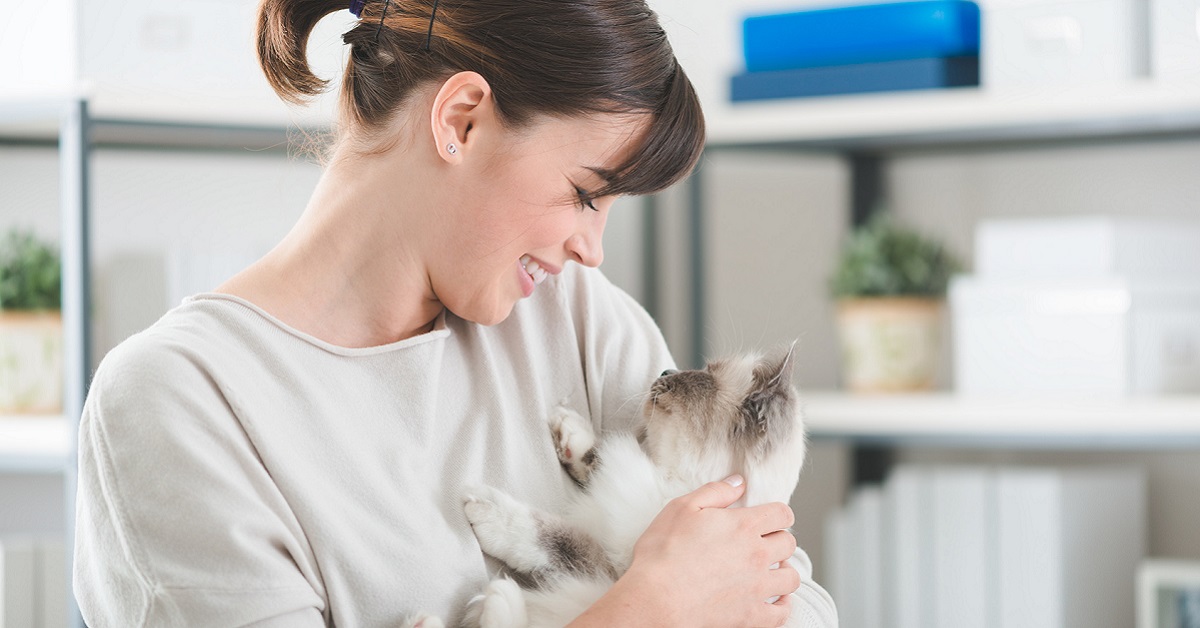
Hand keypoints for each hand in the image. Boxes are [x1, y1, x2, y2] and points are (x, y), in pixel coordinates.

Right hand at [622, 476, 799, 627]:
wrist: (655, 599)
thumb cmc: (662, 554)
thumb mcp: (682, 508)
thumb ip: (716, 492)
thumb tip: (738, 482)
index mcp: (743, 526)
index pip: (781, 513)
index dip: (778, 513)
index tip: (770, 518)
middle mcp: (757, 556)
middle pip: (788, 543)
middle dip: (779, 539)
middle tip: (764, 542)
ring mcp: (757, 588)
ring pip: (791, 577)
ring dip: (784, 570)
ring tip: (772, 570)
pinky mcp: (751, 616)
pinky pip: (781, 613)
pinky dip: (783, 606)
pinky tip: (774, 600)